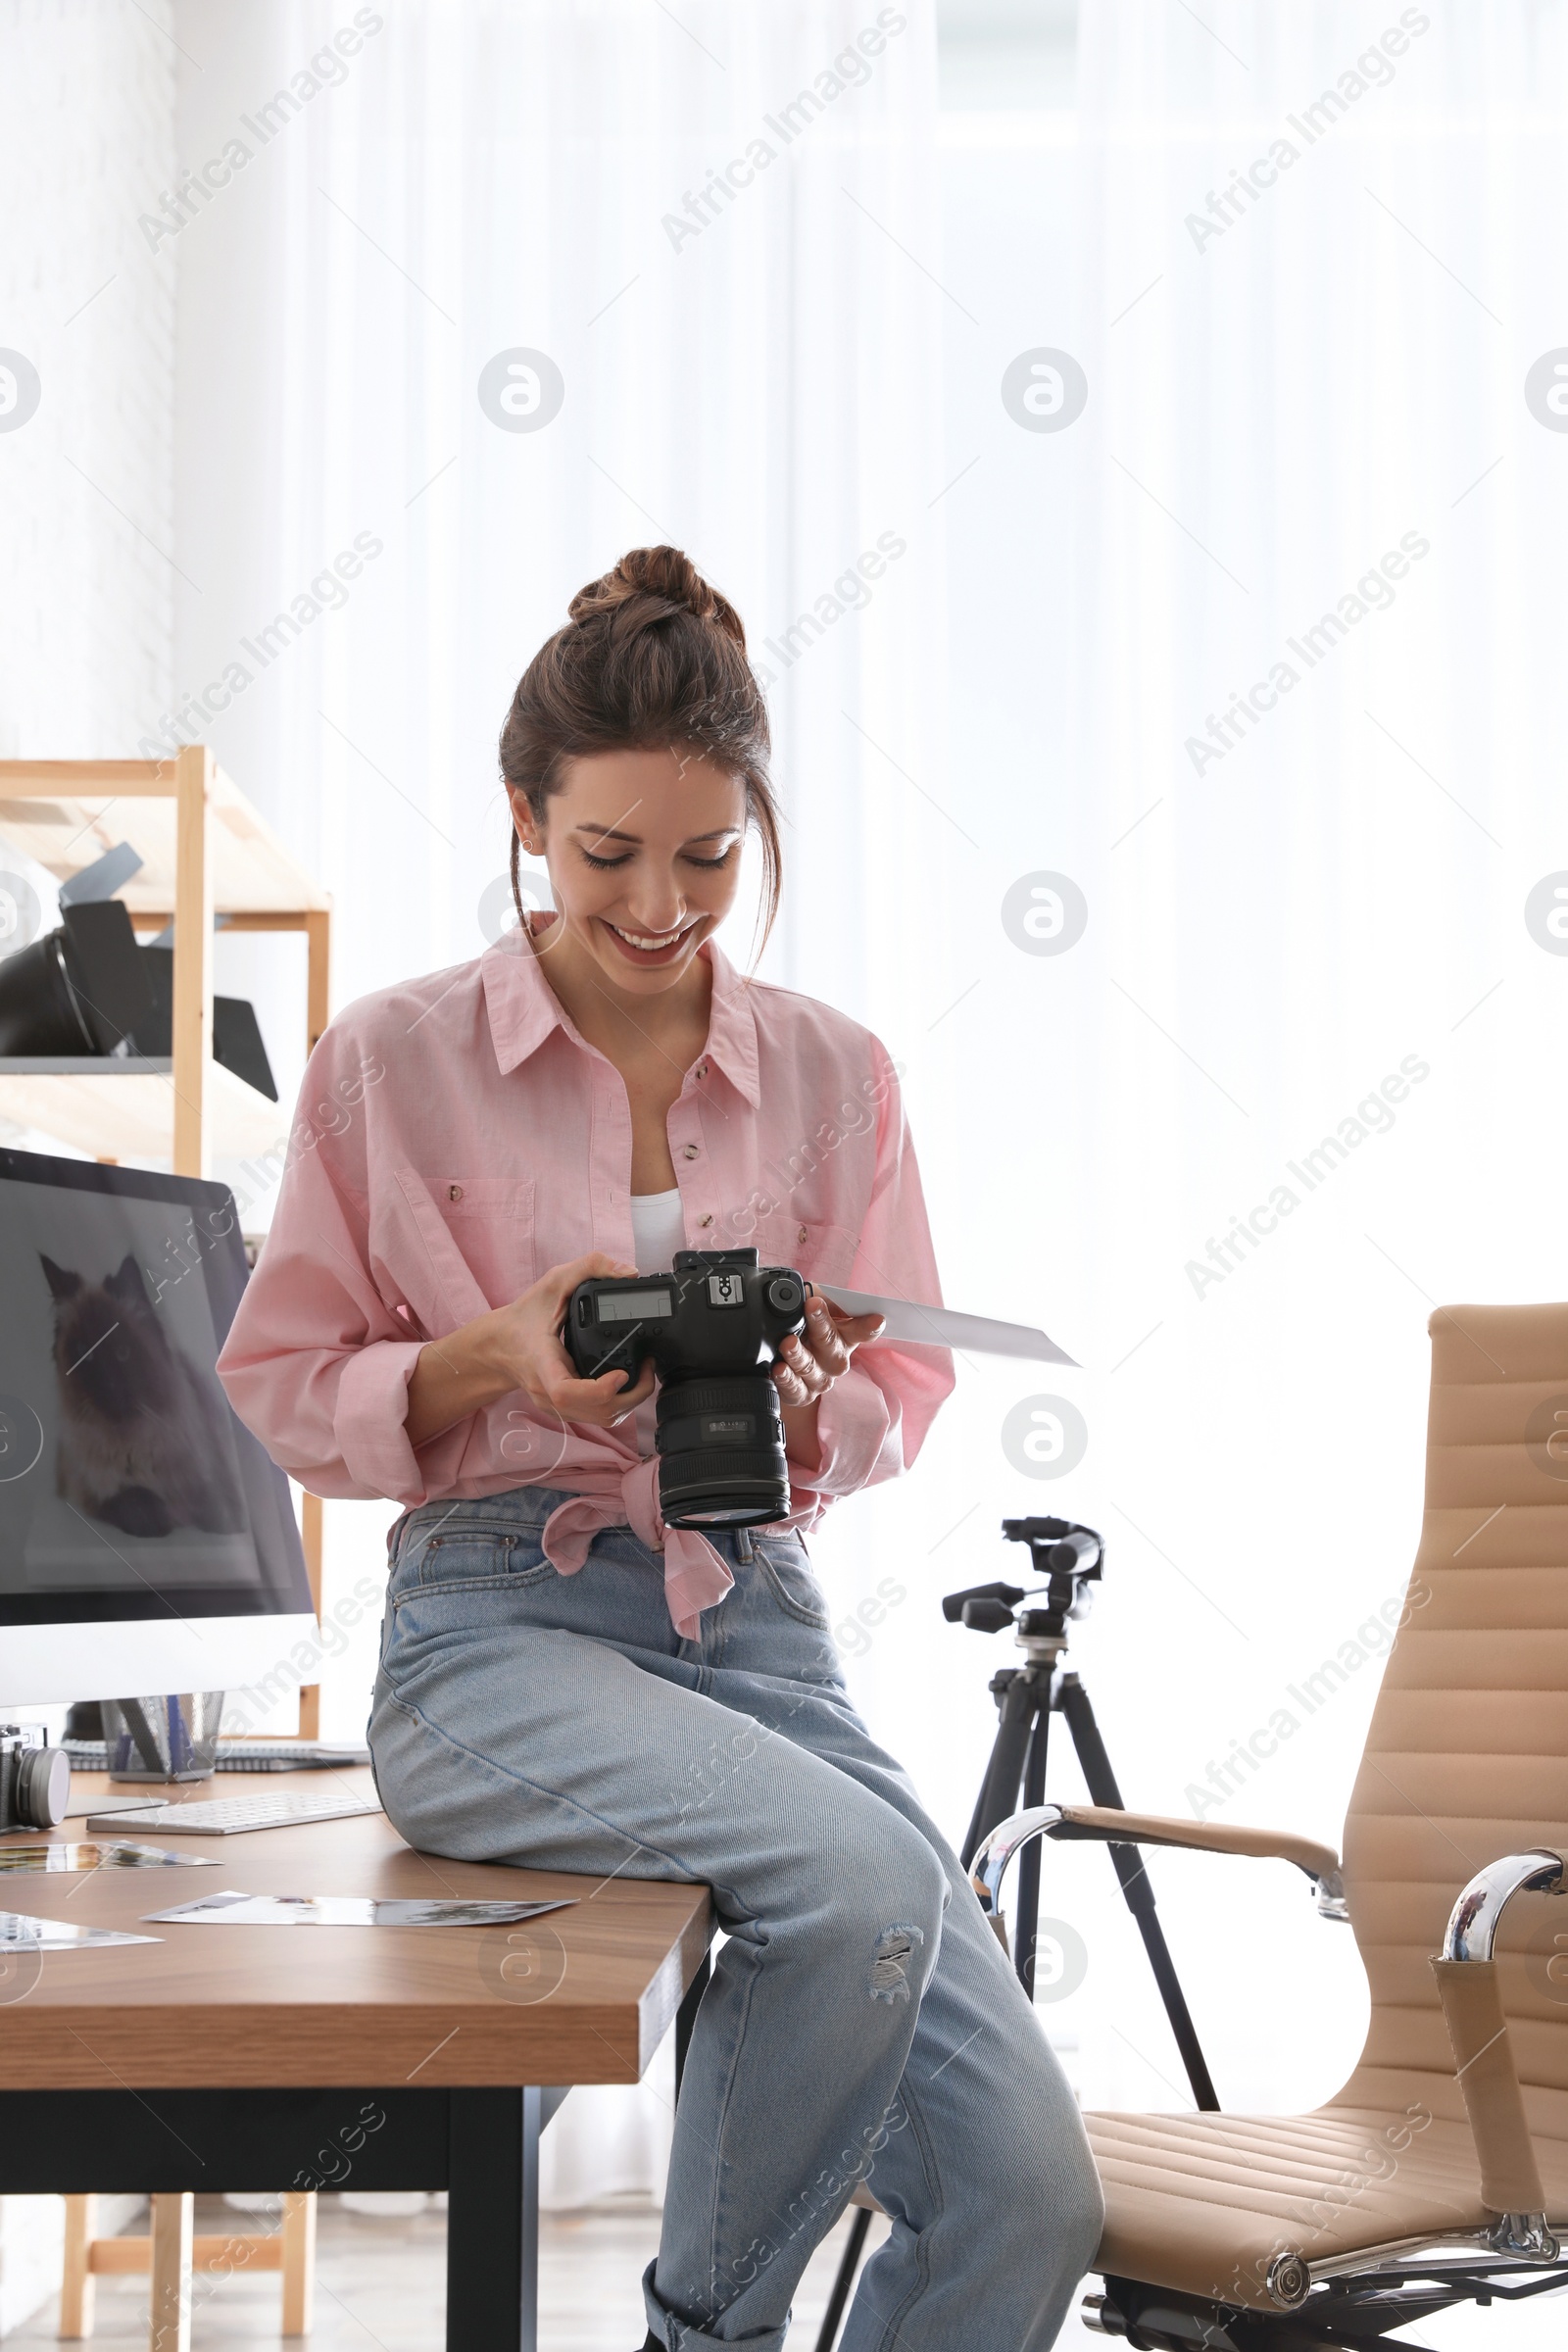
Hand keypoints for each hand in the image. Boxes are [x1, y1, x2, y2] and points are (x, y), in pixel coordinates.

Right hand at [405, 1254, 655, 1449]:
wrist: (500, 1344)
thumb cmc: (525, 1316)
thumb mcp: (554, 1281)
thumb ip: (590, 1266)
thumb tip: (629, 1273)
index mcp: (543, 1364)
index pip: (566, 1392)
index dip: (600, 1389)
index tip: (621, 1372)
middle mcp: (548, 1392)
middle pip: (595, 1412)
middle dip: (632, 1395)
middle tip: (648, 1367)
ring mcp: (556, 1406)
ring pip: (600, 1419)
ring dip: (629, 1402)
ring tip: (643, 1374)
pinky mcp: (565, 1411)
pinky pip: (596, 1417)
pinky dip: (618, 1404)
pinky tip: (628, 1383)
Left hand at [771, 1293, 884, 1410]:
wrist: (780, 1355)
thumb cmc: (801, 1326)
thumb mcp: (810, 1304)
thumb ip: (817, 1297)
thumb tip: (812, 1292)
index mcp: (844, 1334)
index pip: (863, 1330)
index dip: (870, 1326)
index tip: (877, 1319)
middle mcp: (835, 1358)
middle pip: (834, 1345)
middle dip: (822, 1325)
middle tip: (812, 1306)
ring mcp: (820, 1378)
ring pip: (812, 1368)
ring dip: (799, 1355)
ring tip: (788, 1343)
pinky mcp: (802, 1394)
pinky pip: (796, 1389)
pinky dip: (787, 1379)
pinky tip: (780, 1369)